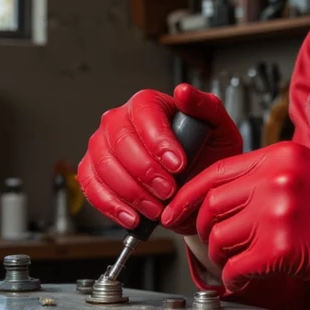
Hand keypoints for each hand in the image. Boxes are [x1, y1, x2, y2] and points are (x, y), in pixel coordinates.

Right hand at [77, 83, 241, 233]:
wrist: (197, 187)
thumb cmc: (207, 154)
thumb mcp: (218, 129)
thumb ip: (205, 106)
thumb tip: (183, 92)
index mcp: (148, 104)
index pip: (144, 112)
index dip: (158, 140)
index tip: (178, 164)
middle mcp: (119, 121)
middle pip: (119, 139)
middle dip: (145, 170)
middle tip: (168, 190)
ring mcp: (102, 146)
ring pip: (103, 164)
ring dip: (130, 192)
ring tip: (156, 209)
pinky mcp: (92, 171)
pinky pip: (90, 186)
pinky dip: (110, 206)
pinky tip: (133, 217)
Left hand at [162, 142, 309, 296]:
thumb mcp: (307, 172)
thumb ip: (267, 176)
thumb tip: (224, 197)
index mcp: (279, 156)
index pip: (216, 172)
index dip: (189, 195)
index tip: (176, 212)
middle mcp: (274, 178)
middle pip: (213, 205)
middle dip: (203, 231)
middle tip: (207, 247)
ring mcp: (277, 212)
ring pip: (220, 238)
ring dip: (220, 258)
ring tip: (234, 265)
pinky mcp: (281, 247)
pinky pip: (236, 268)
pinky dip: (233, 280)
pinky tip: (243, 281)